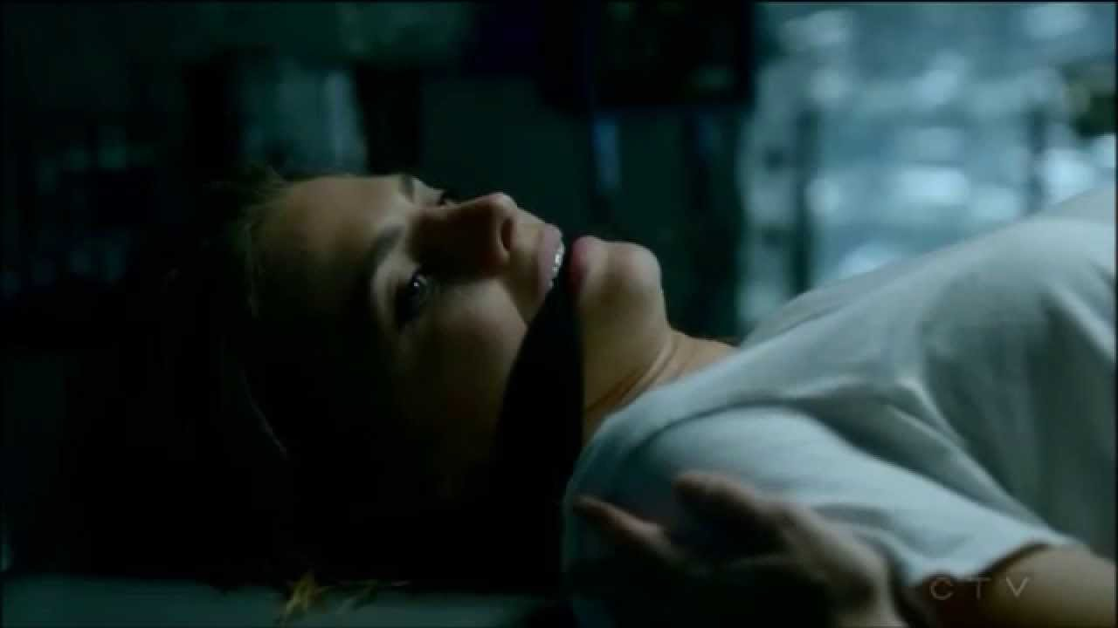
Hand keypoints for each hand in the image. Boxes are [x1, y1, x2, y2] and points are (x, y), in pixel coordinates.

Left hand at [567, 471, 906, 627]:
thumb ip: (730, 503)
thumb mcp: (786, 525)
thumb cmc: (829, 582)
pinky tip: (648, 626)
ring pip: (646, 623)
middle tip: (570, 574)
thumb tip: (680, 482)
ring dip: (619, 608)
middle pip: (630, 592)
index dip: (607, 522)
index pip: (638, 543)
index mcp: (699, 574)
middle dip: (598, 576)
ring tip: (599, 601)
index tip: (578, 503)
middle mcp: (690, 611)